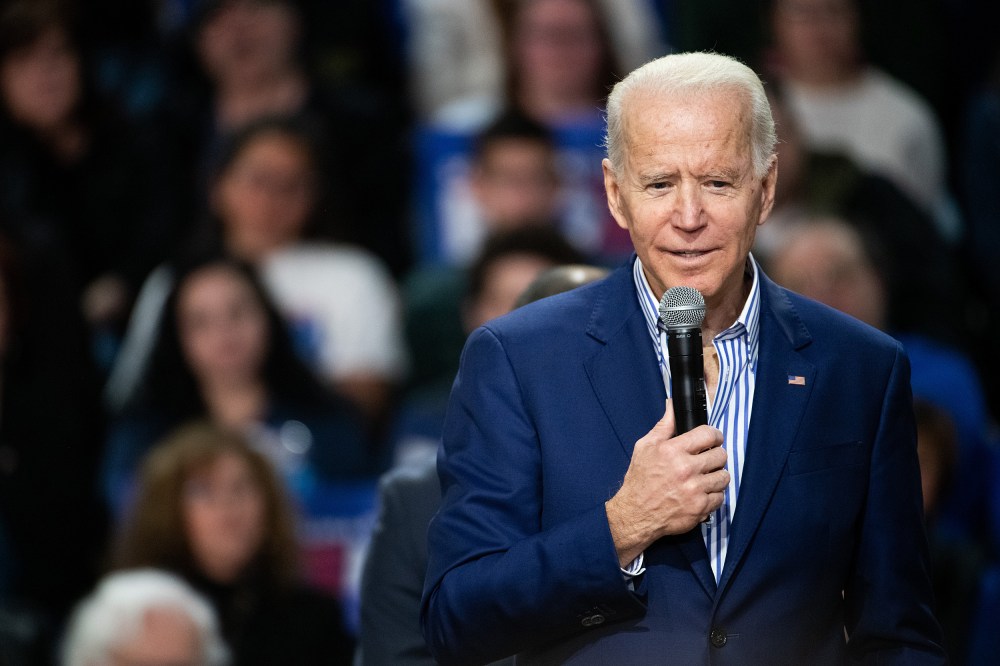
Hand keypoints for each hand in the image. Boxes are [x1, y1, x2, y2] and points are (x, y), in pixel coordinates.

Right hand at [605, 399, 728, 566]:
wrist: (636, 514)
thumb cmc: (640, 479)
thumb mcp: (645, 446)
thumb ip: (664, 425)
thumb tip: (673, 405)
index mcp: (672, 450)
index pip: (708, 434)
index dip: (714, 435)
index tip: (713, 439)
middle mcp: (685, 469)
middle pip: (720, 455)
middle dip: (716, 455)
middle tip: (708, 459)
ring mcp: (694, 490)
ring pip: (724, 477)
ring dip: (717, 476)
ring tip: (706, 477)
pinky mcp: (700, 508)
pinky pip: (720, 497)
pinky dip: (713, 495)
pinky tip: (702, 493)